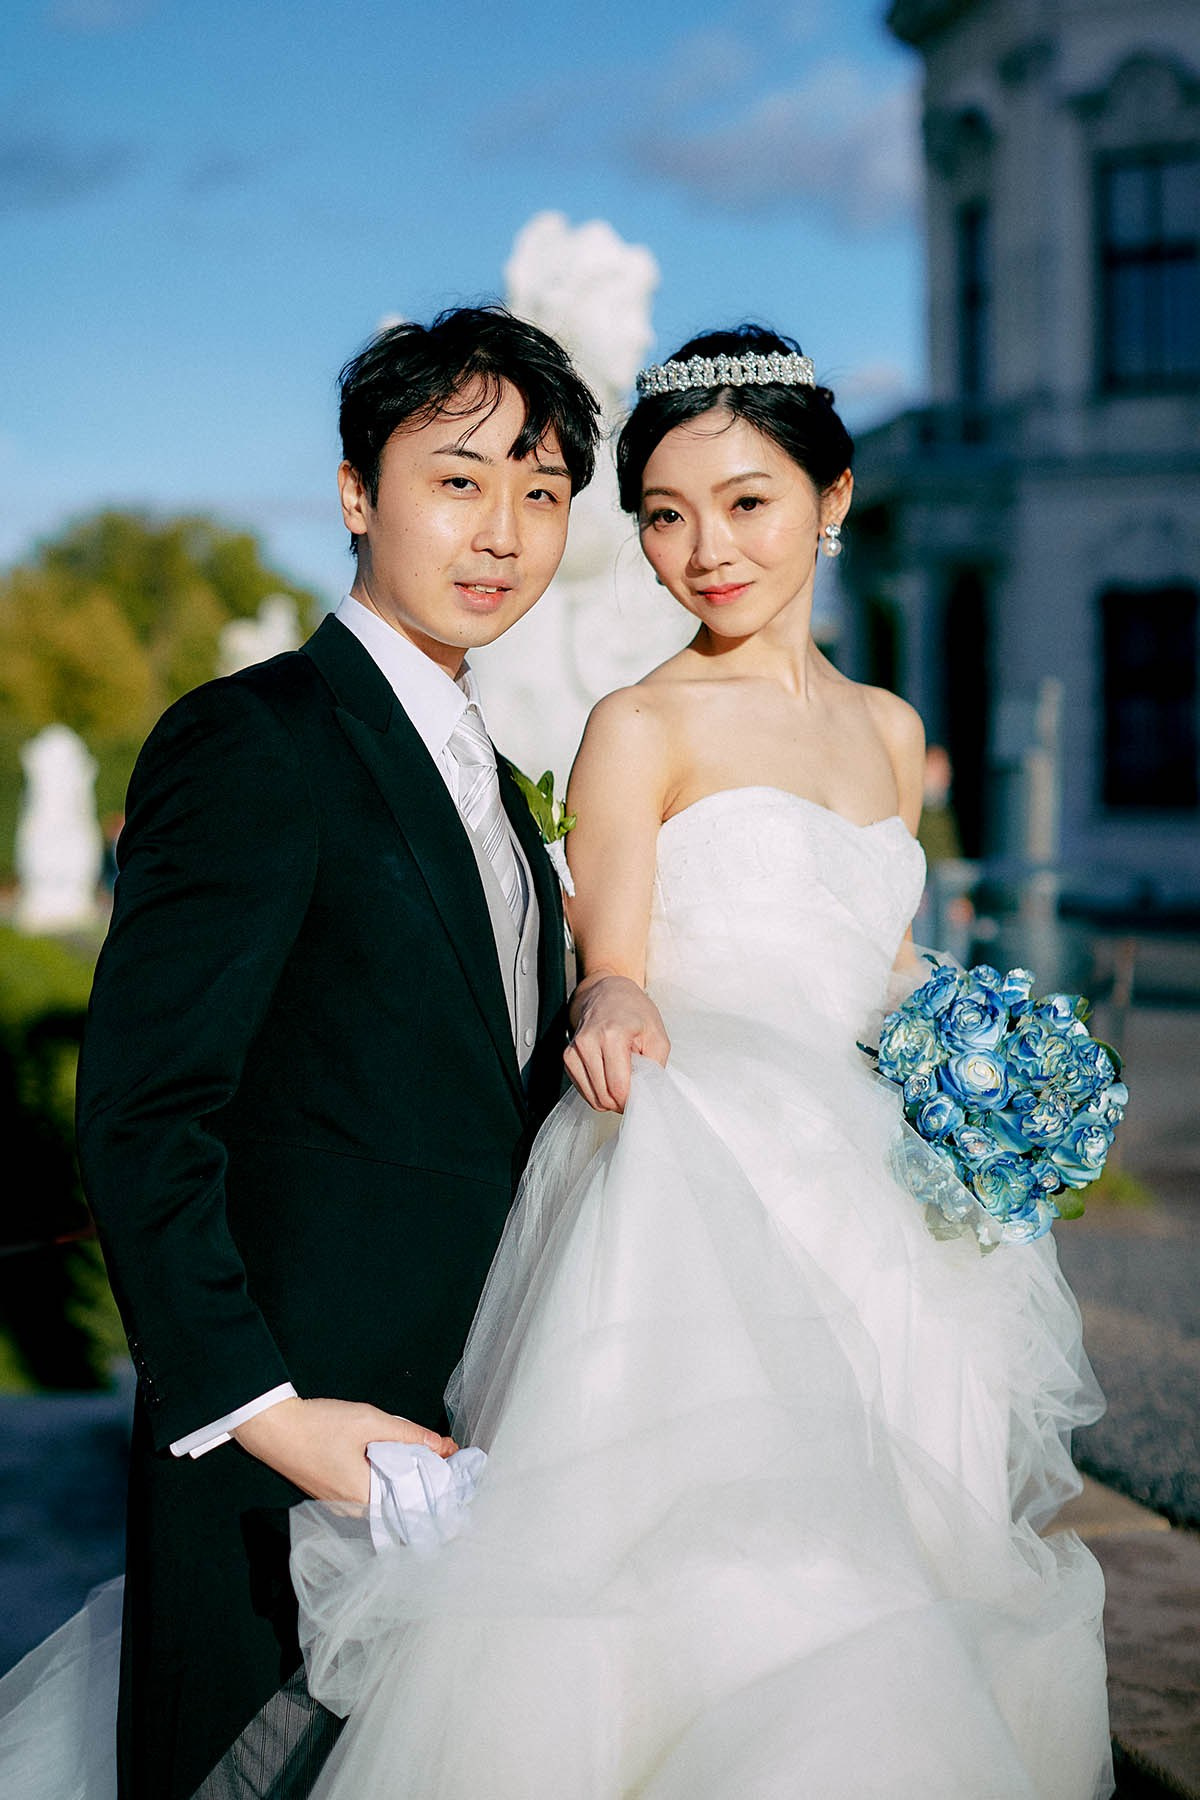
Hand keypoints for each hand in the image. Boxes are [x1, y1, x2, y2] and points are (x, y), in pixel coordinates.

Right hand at [232, 1396, 456, 1504]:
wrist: (272, 1427)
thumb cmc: (319, 1425)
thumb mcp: (370, 1421)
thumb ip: (410, 1434)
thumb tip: (445, 1446)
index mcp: (365, 1499)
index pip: (414, 1506)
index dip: (439, 1491)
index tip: (458, 1474)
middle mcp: (354, 1510)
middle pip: (400, 1504)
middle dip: (426, 1485)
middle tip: (446, 1462)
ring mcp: (340, 1504)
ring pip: (385, 1498)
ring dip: (406, 1481)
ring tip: (428, 1460)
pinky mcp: (331, 1494)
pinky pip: (368, 1493)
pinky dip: (386, 1479)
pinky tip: (394, 1460)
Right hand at [564, 972, 669, 1112]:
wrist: (608, 993)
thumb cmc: (635, 1012)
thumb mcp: (657, 1036)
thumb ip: (655, 1068)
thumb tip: (648, 1095)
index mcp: (612, 1035)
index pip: (618, 1087)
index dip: (631, 1100)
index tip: (641, 1095)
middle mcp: (588, 1042)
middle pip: (603, 1096)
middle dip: (621, 1102)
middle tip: (634, 1089)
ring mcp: (573, 1050)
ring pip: (591, 1097)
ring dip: (609, 1098)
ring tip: (622, 1080)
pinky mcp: (567, 1057)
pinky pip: (582, 1089)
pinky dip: (597, 1091)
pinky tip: (608, 1077)